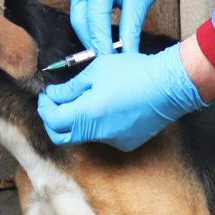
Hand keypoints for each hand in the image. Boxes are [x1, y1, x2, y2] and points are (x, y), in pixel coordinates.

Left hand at [37, 44, 205, 150]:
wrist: (169, 85)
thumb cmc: (134, 72)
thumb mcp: (95, 71)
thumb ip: (70, 88)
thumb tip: (53, 95)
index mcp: (86, 115)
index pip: (52, 120)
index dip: (45, 107)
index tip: (47, 95)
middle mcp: (98, 134)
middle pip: (63, 137)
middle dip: (54, 121)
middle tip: (56, 104)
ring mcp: (114, 141)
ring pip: (84, 136)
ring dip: (78, 121)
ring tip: (86, 99)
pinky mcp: (127, 143)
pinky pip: (104, 137)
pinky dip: (99, 125)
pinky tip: (108, 107)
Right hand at [66, 0, 177, 54]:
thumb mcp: (140, 1)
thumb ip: (131, 30)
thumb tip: (128, 56)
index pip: (96, 17)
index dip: (101, 42)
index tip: (110, 61)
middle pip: (81, 19)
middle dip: (92, 42)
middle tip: (107, 60)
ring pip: (77, 17)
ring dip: (89, 35)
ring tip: (104, 51)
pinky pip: (78, 11)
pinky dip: (88, 25)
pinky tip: (100, 36)